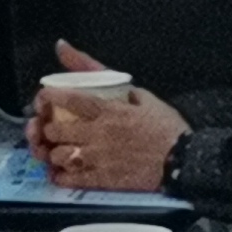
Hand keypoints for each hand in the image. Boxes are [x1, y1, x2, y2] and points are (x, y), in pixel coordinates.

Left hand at [27, 39, 188, 191]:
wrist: (187, 159)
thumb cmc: (166, 126)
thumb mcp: (141, 94)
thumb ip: (105, 76)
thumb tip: (70, 51)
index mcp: (106, 110)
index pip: (65, 99)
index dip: (47, 98)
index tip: (44, 99)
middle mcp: (98, 134)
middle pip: (55, 130)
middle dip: (47, 128)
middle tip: (51, 129)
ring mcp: (101, 159)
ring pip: (60, 156)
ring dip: (53, 153)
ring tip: (58, 151)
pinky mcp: (107, 180)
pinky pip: (74, 180)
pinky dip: (62, 177)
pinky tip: (61, 173)